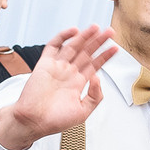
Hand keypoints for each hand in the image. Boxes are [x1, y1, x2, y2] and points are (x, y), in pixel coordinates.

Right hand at [0, 24, 115, 149]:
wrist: (33, 121)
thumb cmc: (55, 120)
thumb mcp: (83, 112)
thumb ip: (95, 96)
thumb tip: (97, 77)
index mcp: (78, 83)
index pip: (94, 65)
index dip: (105, 56)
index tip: (115, 48)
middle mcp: (68, 73)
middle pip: (86, 52)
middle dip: (98, 42)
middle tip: (110, 32)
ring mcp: (57, 67)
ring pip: (73, 46)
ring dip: (85, 36)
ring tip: (96, 28)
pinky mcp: (45, 63)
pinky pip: (54, 46)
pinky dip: (63, 37)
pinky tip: (74, 31)